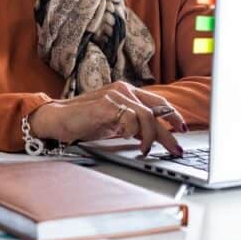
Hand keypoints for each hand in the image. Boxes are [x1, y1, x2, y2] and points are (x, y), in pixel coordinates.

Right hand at [29, 81, 187, 156]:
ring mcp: (115, 96)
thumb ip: (132, 123)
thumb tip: (153, 135)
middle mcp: (124, 90)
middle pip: (156, 109)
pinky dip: (134, 132)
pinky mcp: (106, 105)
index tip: (183, 129)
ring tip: (146, 149)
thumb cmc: (84, 121)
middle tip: (177, 147)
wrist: (57, 118)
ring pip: (146, 116)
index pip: (157, 102)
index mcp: (127, 92)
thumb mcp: (114, 122)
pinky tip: (130, 141)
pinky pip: (129, 119)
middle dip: (170, 131)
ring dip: (150, 136)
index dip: (172, 116)